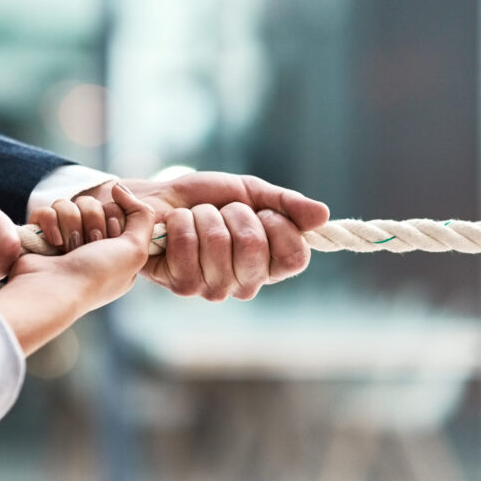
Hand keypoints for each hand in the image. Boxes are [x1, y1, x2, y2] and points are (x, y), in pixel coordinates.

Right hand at [0, 184, 154, 354]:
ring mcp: (62, 240)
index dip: (114, 220)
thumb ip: (143, 216)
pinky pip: (46, 210)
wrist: (54, 291)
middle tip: (89, 246)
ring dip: (70, 224)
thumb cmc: (97, 276)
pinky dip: (48, 223)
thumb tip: (119, 188)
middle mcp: (88, 244)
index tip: (110, 242)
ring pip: (68, 204)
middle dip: (92, 222)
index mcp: (113, 250)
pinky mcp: (40, 236)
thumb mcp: (136, 250)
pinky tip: (52, 242)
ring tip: (67, 248)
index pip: (115, 210)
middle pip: (92, 204)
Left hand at [78, 172, 329, 300]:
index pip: (295, 257)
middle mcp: (246, 283)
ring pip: (219, 245)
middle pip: (255, 248)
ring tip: (196, 218)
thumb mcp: (250, 192)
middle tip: (222, 211)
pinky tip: (175, 227)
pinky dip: (181, 224)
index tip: (263, 211)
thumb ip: (286, 204)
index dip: (279, 227)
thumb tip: (323, 215)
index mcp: (269, 264)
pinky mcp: (184, 286)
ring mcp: (215, 288)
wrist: (157, 199)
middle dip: (235, 215)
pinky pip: (189, 248)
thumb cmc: (205, 199)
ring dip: (204, 217)